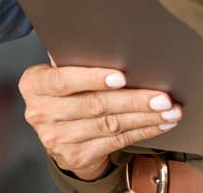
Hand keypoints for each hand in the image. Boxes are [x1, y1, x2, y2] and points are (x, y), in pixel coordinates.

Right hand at [18, 65, 182, 179]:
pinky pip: (115, 141)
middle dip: (132, 100)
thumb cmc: (65, 91)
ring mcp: (57, 138)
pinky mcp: (75, 155)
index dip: (92, 78)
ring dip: (144, 117)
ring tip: (168, 110)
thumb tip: (111, 46)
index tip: (121, 76)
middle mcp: (40, 112)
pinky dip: (142, 131)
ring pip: (108, 125)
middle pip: (93, 105)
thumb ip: (75, 61)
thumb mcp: (61, 72)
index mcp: (34, 84)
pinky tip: (159, 124)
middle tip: (161, 96)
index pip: (62, 80)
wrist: (59, 132)